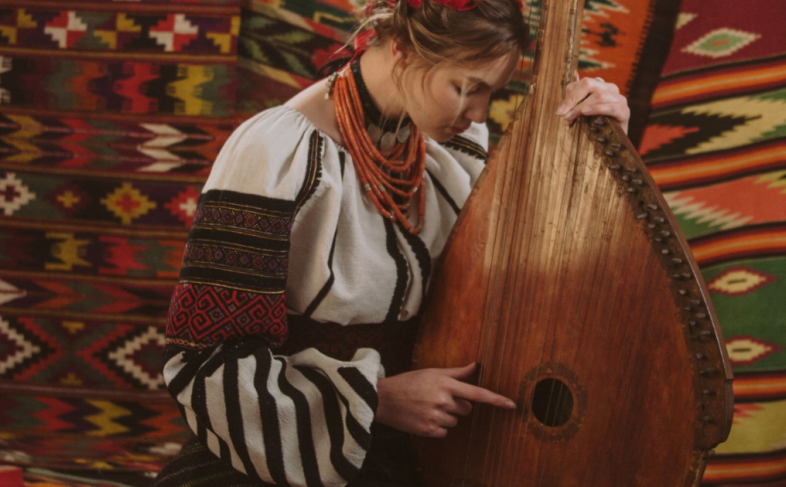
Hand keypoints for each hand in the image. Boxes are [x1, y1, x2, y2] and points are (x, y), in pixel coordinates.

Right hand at [375, 362, 515, 437]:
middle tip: (437, 399)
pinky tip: (424, 417)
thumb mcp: (431, 372)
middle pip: (466, 409)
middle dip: (456, 405)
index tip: (512, 405)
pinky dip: (437, 427)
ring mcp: (435, 416)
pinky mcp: (428, 430)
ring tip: (427, 407)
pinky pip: (445, 432)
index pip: (477, 393)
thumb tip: (476, 365)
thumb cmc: (409, 383)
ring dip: (446, 416)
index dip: (496, 399)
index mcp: (445, 384)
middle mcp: (442, 400)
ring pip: (455, 422)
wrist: (384, 399)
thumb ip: (456, 372)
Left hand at [556, 75, 630, 133]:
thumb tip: (560, 108)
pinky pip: (611, 107)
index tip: (560, 111)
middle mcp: (610, 89)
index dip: (570, 96)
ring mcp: (619, 99)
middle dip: (573, 98)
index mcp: (599, 85)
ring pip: (599, 95)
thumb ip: (573, 106)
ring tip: (571, 118)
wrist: (613, 143)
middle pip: (589, 83)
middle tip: (563, 113)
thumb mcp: (581, 114)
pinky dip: (597, 109)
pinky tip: (586, 113)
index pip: (582, 83)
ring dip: (582, 107)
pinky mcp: (624, 111)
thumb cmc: (595, 126)